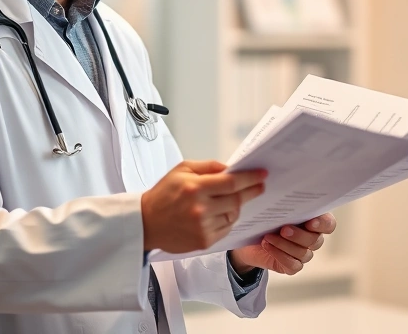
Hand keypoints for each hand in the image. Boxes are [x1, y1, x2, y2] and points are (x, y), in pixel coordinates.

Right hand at [141, 160, 265, 252]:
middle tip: (260, 186)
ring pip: (233, 215)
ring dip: (236, 206)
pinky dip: (227, 220)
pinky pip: (226, 228)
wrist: (145, 223)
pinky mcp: (204, 241)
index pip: (232, 182)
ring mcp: (202, 227)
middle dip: (251, 191)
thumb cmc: (163, 194)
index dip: (250, 178)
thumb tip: (231, 168)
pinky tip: (220, 214)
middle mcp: (200, 208)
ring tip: (230, 200)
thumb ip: (209, 166)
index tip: (262, 175)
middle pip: (237, 199)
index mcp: (195, 187)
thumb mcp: (182, 170)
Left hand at [228, 212, 335, 275]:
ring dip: (284, 245)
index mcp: (314, 221)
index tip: (310, 222)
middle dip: (299, 235)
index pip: (329, 224)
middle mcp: (312, 238)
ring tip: (268, 237)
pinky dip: (279, 255)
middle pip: (315, 240)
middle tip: (284, 229)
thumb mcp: (276, 208)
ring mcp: (304, 254)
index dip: (323, 224)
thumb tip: (288, 189)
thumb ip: (287, 203)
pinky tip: (268, 246)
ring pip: (303, 253)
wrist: (250, 238)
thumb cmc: (266, 219)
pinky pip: (293, 265)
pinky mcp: (292, 266)